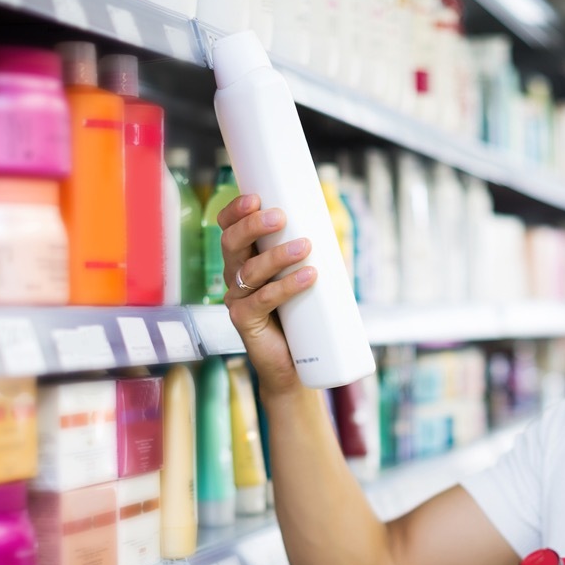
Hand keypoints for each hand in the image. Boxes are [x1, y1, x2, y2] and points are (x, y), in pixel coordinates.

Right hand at [219, 194, 315, 394]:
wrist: (293, 367)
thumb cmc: (301, 319)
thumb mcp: (306, 280)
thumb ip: (314, 256)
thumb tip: (335, 229)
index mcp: (244, 261)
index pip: (229, 229)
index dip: (235, 212)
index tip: (255, 197)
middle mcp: (234, 278)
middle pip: (232, 243)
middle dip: (253, 226)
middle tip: (280, 217)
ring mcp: (236, 300)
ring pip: (250, 270)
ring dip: (278, 255)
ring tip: (306, 246)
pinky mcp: (245, 322)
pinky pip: (262, 300)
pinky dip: (286, 286)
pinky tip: (309, 276)